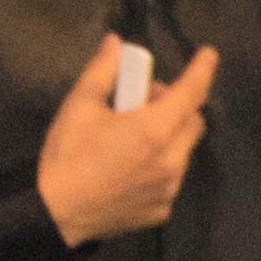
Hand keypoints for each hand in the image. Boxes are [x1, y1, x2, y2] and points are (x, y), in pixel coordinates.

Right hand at [37, 39, 219, 247]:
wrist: (52, 215)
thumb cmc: (65, 158)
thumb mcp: (78, 107)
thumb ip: (102, 72)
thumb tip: (116, 44)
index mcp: (153, 131)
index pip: (192, 92)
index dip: (203, 69)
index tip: (209, 54)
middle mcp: (170, 161)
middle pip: (193, 121)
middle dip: (177, 105)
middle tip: (144, 102)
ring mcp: (168, 189)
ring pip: (183, 152)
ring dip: (169, 137)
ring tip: (133, 137)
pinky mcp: (161, 211)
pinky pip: (171, 180)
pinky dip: (160, 166)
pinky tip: (130, 167)